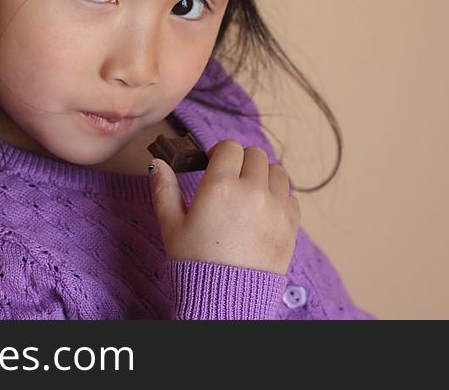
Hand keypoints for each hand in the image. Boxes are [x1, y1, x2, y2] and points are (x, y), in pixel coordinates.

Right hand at [149, 139, 299, 274]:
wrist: (225, 299)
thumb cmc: (194, 262)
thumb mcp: (171, 225)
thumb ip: (164, 189)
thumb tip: (157, 163)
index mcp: (221, 187)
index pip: (229, 147)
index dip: (220, 153)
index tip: (214, 165)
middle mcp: (252, 191)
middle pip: (255, 154)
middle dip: (241, 161)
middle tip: (230, 178)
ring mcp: (276, 208)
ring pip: (277, 171)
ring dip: (263, 175)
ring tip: (249, 193)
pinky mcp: (291, 226)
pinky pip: (291, 197)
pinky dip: (279, 198)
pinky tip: (263, 212)